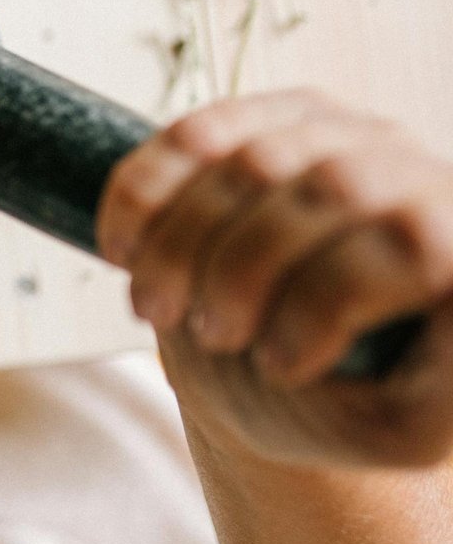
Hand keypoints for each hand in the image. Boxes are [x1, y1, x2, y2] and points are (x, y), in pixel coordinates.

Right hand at [96, 89, 452, 465]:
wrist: (289, 365)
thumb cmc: (348, 402)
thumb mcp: (392, 424)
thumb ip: (422, 391)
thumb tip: (411, 300)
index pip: (414, 240)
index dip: (328, 298)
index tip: (277, 366)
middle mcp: (426, 177)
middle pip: (330, 189)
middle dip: (239, 270)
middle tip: (205, 337)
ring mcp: (353, 136)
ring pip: (254, 157)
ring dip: (180, 241)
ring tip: (154, 310)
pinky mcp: (277, 119)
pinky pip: (197, 131)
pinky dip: (143, 191)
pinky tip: (120, 250)